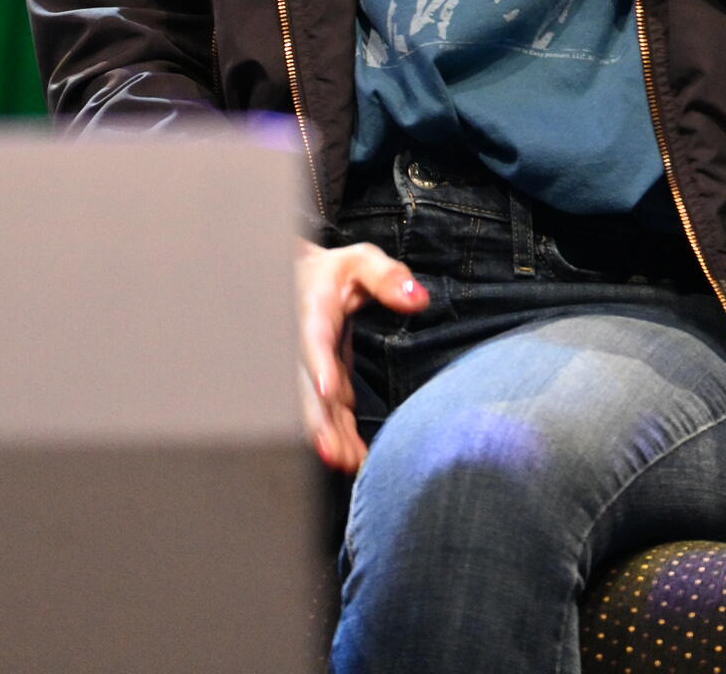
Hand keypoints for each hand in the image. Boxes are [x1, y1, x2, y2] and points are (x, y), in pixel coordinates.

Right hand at [295, 240, 428, 472]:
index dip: (319, 366)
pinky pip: (331, 412)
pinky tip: (356, 459)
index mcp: (313, 314)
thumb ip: (388, 277)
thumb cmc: (336, 272)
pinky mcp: (326, 382)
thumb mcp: (362, 261)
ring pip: (318, 408)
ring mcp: (315, 369)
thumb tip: (418, 299)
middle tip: (334, 453)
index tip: (326, 389)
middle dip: (321, 422)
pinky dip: (340, 434)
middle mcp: (307, 348)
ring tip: (351, 464)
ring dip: (332, 436)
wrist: (306, 281)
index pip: (314, 341)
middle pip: (309, 389)